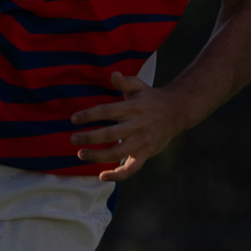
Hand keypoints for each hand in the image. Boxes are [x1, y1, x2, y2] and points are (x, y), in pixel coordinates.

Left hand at [69, 72, 186, 181]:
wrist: (177, 112)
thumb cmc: (151, 98)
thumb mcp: (140, 86)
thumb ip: (126, 81)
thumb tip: (113, 74)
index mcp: (134, 108)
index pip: (107, 111)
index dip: (89, 115)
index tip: (74, 119)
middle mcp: (138, 125)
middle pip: (110, 134)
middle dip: (89, 137)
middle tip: (73, 138)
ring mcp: (142, 141)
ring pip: (117, 153)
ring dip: (97, 156)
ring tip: (81, 154)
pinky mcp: (145, 153)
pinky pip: (131, 168)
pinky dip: (117, 175)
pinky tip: (102, 176)